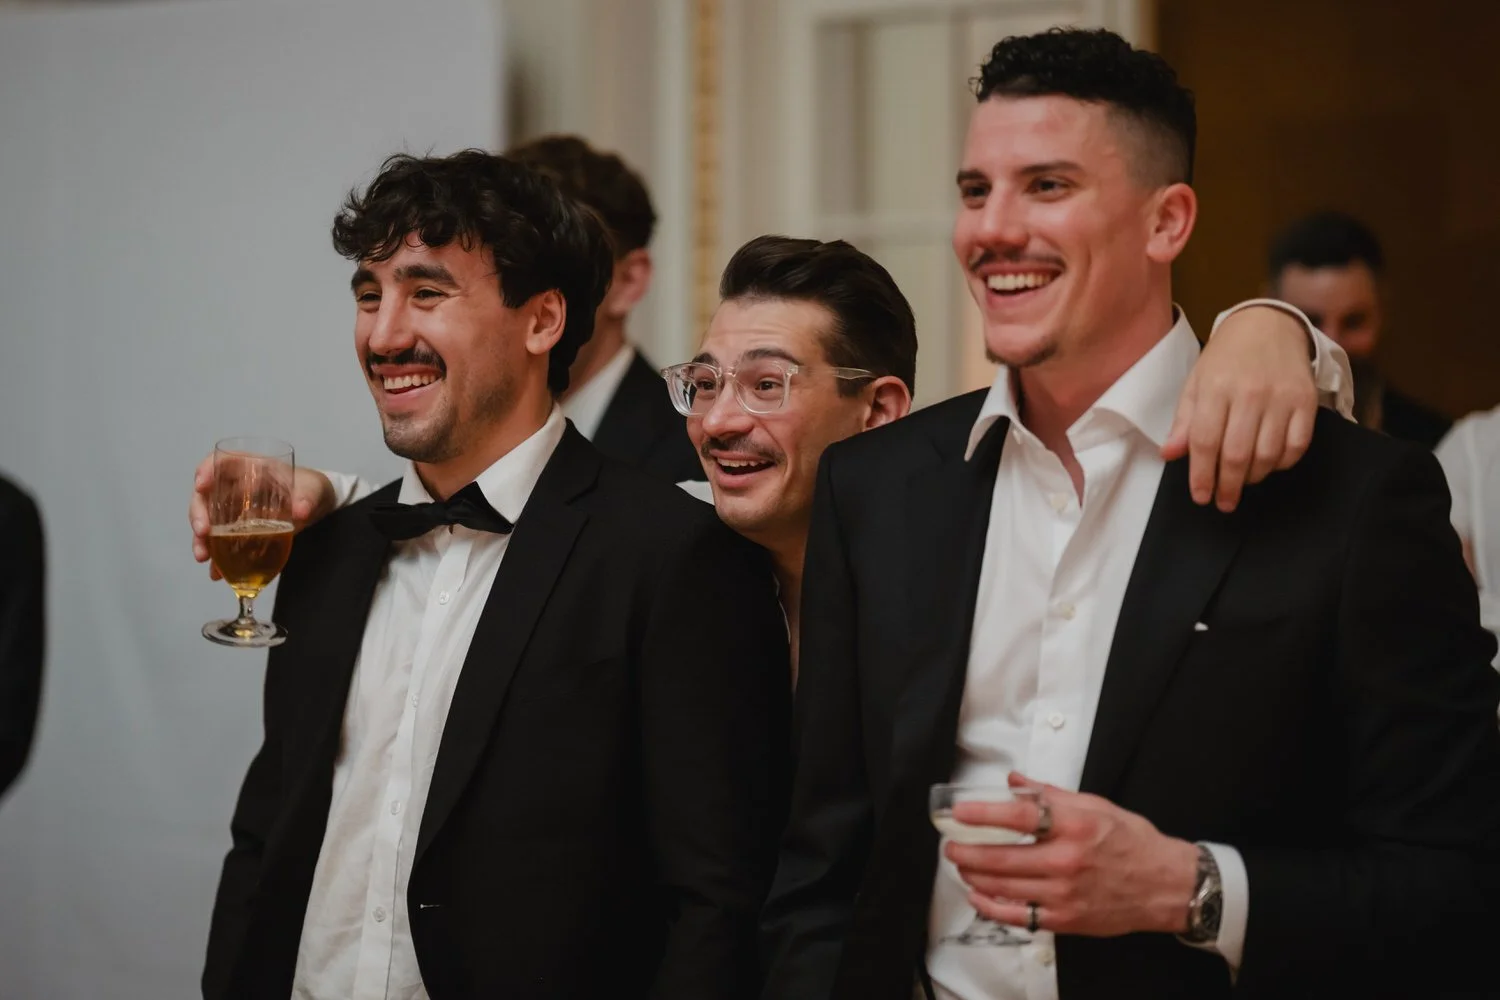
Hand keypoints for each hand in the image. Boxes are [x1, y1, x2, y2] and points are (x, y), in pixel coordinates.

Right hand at [190, 455, 336, 578]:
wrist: (317, 508)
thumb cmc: (311, 489)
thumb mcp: (313, 490)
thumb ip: (307, 498)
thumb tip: (301, 512)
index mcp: (252, 468)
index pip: (222, 462)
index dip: (207, 470)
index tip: (201, 486)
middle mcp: (236, 487)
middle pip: (206, 496)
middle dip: (198, 513)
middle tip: (202, 532)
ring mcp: (234, 510)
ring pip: (208, 521)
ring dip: (201, 539)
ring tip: (202, 557)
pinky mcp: (238, 530)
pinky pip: (221, 542)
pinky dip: (217, 557)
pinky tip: (216, 572)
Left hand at [944, 773, 1197, 937]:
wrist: (1166, 886)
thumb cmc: (1132, 843)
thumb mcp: (1095, 806)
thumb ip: (1050, 794)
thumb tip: (1014, 782)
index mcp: (1075, 826)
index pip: (1020, 817)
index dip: (984, 813)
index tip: (960, 811)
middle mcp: (1068, 860)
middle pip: (1003, 857)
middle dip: (967, 851)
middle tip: (950, 844)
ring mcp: (1065, 894)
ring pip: (1005, 887)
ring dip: (974, 876)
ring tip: (961, 865)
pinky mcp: (1065, 919)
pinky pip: (1018, 916)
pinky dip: (992, 907)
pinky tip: (978, 895)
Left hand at [1163, 305, 1316, 512]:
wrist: (1269, 325)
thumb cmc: (1227, 357)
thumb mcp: (1196, 382)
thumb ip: (1184, 421)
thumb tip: (1169, 454)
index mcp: (1216, 387)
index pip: (1205, 441)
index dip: (1201, 475)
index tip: (1201, 496)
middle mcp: (1250, 392)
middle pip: (1237, 454)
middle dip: (1227, 485)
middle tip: (1223, 501)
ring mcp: (1282, 397)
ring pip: (1268, 455)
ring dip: (1253, 477)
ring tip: (1242, 481)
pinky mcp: (1307, 400)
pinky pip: (1297, 445)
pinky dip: (1282, 463)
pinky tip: (1268, 464)